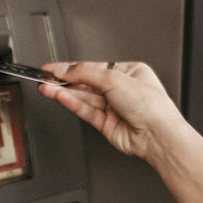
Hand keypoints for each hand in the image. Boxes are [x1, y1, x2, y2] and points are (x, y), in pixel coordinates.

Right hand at [39, 61, 187, 162]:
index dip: (72, 67)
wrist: (157, 135)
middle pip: (87, 83)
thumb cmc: (151, 105)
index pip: (94, 67)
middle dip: (65, 80)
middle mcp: (122, 90)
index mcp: (130, 73)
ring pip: (84, 97)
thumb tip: (65, 69)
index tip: (52, 67)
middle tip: (45, 78)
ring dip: (64, 92)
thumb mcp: (114, 78)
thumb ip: (85, 73)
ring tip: (46, 88)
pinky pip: (86, 111)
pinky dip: (72, 103)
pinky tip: (60, 97)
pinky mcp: (107, 125)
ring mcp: (114, 108)